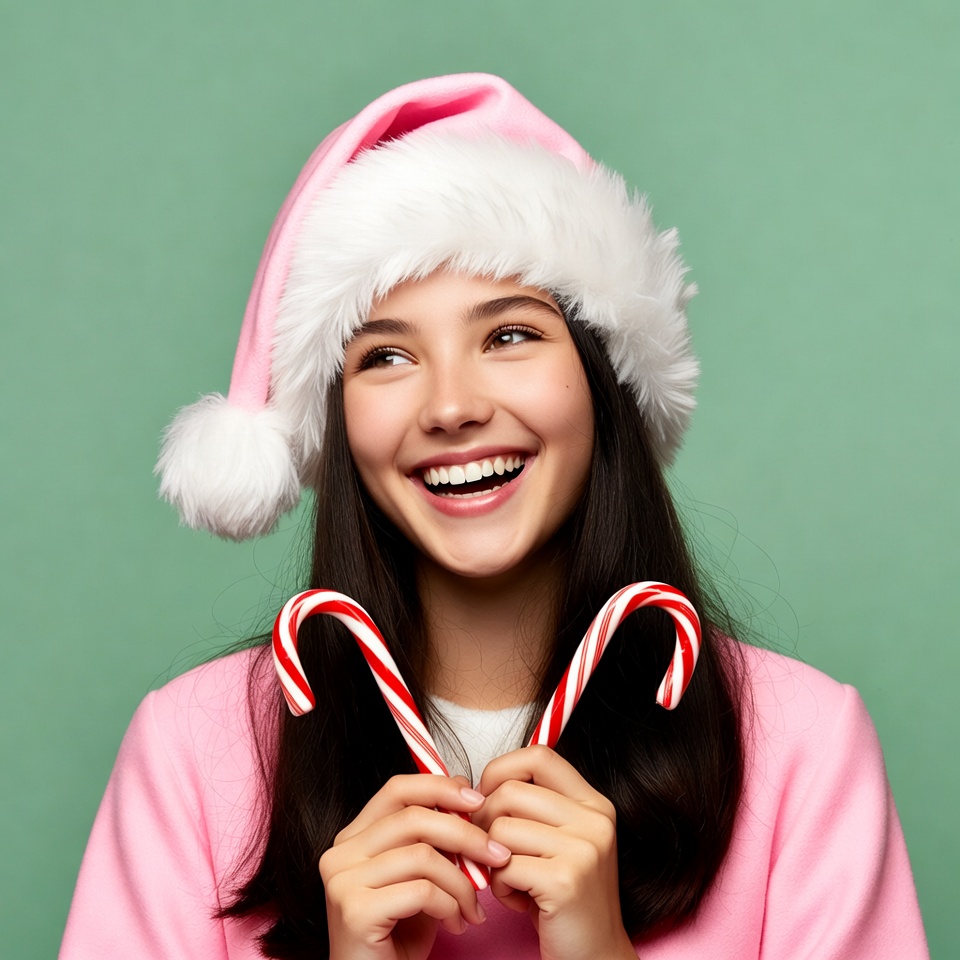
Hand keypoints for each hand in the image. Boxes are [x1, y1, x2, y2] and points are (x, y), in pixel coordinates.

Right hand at [319, 774, 511, 959]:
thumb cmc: (401, 932)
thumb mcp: (422, 875)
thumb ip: (434, 837)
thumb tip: (465, 793)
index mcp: (354, 837)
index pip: (398, 789)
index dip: (440, 787)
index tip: (478, 801)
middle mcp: (341, 853)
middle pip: (415, 818)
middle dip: (466, 834)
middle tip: (497, 856)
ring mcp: (343, 881)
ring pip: (423, 856)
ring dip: (462, 883)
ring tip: (474, 907)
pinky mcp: (355, 911)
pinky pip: (422, 891)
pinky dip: (450, 906)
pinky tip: (457, 924)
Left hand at [474, 745, 635, 959]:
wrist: (595, 957)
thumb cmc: (561, 897)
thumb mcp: (555, 840)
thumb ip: (529, 807)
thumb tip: (469, 788)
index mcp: (593, 802)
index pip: (538, 755)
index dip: (501, 770)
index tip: (486, 797)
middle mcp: (594, 819)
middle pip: (510, 792)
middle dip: (484, 821)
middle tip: (489, 851)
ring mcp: (584, 849)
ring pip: (501, 829)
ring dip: (491, 860)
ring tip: (511, 880)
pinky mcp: (566, 881)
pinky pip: (504, 867)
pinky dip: (499, 887)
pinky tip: (517, 900)